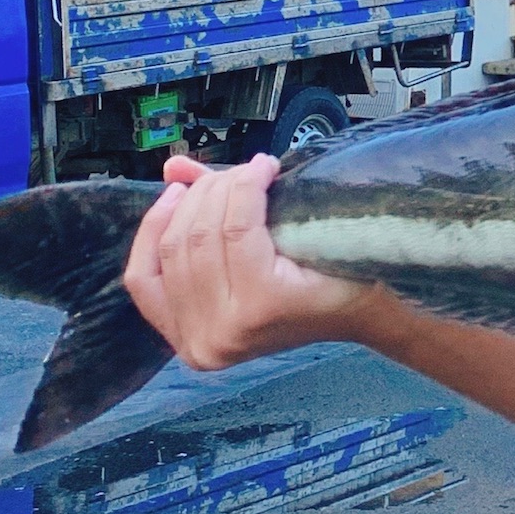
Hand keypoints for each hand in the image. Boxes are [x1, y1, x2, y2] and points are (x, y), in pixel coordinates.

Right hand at [124, 154, 377, 370]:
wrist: (371, 299)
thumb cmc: (309, 276)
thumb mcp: (243, 251)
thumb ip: (203, 215)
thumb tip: (171, 168)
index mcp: (187, 341)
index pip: (143, 279)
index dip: (155, 225)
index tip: (177, 189)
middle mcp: (202, 344)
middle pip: (177, 246)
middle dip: (202, 196)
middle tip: (236, 174)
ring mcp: (229, 329)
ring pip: (205, 235)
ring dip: (227, 188)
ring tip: (255, 172)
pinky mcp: (260, 304)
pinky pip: (238, 230)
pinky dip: (248, 191)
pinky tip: (265, 172)